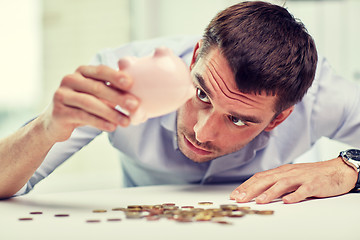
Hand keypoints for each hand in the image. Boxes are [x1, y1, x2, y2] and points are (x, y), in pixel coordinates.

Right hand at [40, 65, 139, 141]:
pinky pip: (82, 116)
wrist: (56, 122)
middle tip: (135, 106)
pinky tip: (112, 127)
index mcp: (82, 72)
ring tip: (126, 122)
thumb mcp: (98, 96)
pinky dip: (99, 122)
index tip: (131, 83)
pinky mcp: (59, 112)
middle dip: (118, 97)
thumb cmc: (84, 106)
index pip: (101, 71)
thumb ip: (113, 90)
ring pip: (90, 103)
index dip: (116, 76)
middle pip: (97, 88)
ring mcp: (62, 95)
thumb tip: (139, 92)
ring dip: (111, 113)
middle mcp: (70, 79)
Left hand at [230, 157, 357, 203]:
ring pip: (282, 184)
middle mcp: (288, 172)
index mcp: (281, 171)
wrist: (336, 170)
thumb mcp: (290, 177)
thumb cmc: (311, 175)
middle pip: (266, 180)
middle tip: (240, 199)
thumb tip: (258, 192)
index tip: (235, 195)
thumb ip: (276, 183)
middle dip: (251, 190)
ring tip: (259, 201)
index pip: (259, 177)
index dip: (246, 186)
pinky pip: (304, 190)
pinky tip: (287, 202)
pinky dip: (295, 196)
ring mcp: (301, 177)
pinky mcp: (314, 184)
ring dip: (269, 193)